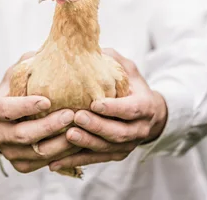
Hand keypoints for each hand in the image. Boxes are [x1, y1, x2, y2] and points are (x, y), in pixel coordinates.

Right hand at [0, 52, 79, 173]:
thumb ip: (30, 63)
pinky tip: (78, 142)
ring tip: (80, 129)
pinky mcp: (22, 165)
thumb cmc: (13, 91)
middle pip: (24, 135)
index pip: (8, 110)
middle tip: (70, 115)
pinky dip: (62, 154)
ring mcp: (10, 153)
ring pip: (37, 153)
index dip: (26, 106)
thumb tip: (55, 48)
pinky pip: (44, 163)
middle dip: (49, 126)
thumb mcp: (15, 75)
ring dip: (60, 143)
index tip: (47, 100)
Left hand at [49, 48, 167, 171]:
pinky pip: (94, 160)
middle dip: (97, 126)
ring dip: (86, 144)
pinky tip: (55, 162)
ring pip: (106, 148)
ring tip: (66, 136)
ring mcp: (127, 145)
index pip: (130, 109)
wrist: (150, 115)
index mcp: (144, 106)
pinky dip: (75, 161)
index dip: (114, 108)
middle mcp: (139, 129)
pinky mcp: (114, 155)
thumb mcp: (128, 69)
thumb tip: (87, 45)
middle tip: (77, 117)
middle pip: (118, 132)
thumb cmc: (133, 86)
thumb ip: (112, 60)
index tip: (95, 103)